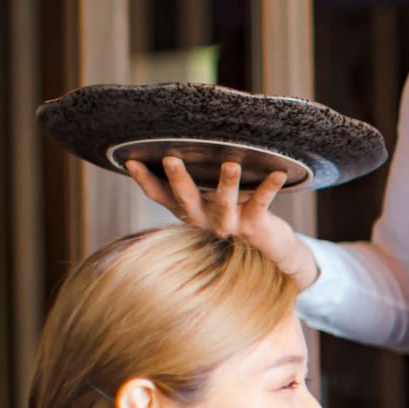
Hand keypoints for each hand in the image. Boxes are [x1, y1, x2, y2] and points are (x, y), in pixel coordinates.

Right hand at [124, 157, 319, 286]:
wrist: (271, 255)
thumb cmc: (236, 220)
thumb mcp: (210, 204)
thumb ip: (194, 185)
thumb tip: (170, 151)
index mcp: (190, 213)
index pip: (161, 196)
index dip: (144, 180)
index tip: (129, 160)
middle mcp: (205, 222)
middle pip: (187, 200)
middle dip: (178, 180)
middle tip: (170, 159)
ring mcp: (230, 226)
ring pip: (225, 203)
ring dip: (228, 184)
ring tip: (231, 165)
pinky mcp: (254, 226)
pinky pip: (261, 203)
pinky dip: (270, 187)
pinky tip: (279, 173)